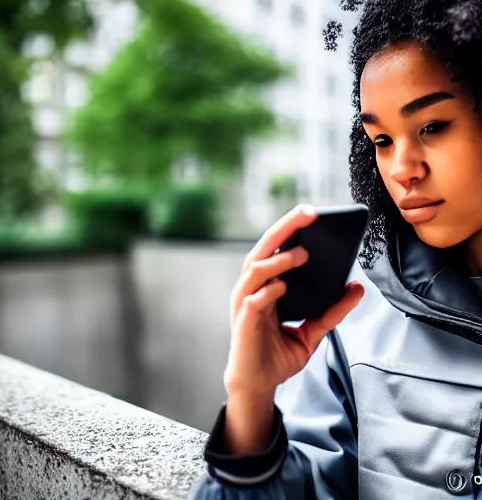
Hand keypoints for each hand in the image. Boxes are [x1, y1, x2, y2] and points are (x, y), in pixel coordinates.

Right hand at [225, 203, 364, 399]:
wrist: (259, 384)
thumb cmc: (278, 354)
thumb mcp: (313, 331)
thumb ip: (332, 310)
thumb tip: (357, 288)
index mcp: (266, 286)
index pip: (276, 249)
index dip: (292, 230)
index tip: (314, 215)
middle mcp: (252, 288)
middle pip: (264, 249)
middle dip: (285, 229)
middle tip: (309, 214)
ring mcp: (244, 303)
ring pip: (255, 269)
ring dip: (279, 258)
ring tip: (303, 253)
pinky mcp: (243, 321)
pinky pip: (253, 299)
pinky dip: (269, 290)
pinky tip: (284, 286)